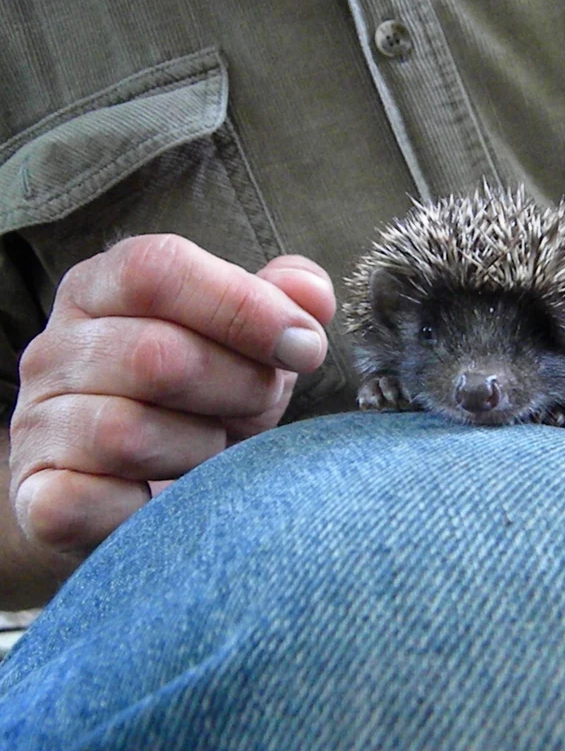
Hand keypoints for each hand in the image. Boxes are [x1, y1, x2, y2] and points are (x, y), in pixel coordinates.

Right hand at [8, 234, 335, 564]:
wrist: (142, 495)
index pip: (158, 269)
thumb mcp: (249, 344)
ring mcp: (38, 424)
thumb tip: (311, 292)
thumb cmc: (201, 404)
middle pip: (155, 354)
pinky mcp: (39, 498)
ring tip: (214, 452)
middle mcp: (57, 349)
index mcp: (103, 290)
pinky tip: (168, 501)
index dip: (244, 305)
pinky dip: (149, 510)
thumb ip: (281, 303)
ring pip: (128, 433)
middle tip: (261, 404)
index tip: (305, 346)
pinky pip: (90, 503)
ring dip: (201, 450)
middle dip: (239, 386)